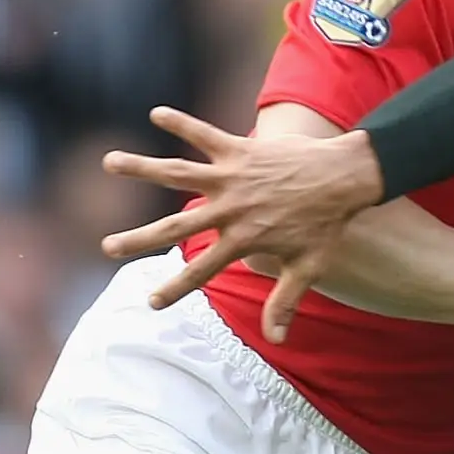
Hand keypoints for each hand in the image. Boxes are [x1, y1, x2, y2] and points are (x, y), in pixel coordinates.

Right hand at [98, 107, 386, 318]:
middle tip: (107, 247)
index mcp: (244, 240)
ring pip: (178, 171)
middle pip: (176, 226)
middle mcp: (231, 209)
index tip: (152, 303)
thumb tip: (276, 341)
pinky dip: (181, 123)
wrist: (345, 178)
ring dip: (141, 167)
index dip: (177, 288)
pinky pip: (204, 133)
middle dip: (140, 239)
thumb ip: (285, 302)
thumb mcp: (309, 268)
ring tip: (109, 162)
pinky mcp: (239, 149)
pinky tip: (156, 112)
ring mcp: (232, 177)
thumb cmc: (327, 225)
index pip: (203, 271)